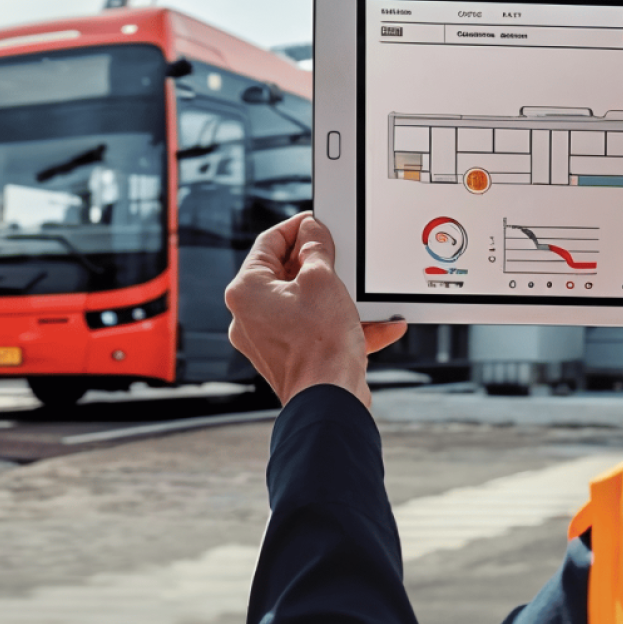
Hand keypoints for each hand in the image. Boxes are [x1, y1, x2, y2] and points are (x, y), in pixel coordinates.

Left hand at [226, 213, 406, 407]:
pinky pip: (314, 332)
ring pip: (304, 305)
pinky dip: (341, 326)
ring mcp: (267, 341)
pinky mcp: (288, 360)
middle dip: (321, 264)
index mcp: (245, 291)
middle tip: (343, 255)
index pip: (268, 243)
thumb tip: (312, 232)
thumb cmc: (320, 346)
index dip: (297, 227)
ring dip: (337, 297)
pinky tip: (377, 325)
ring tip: (364, 293)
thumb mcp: (324, 280)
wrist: (330, 401)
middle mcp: (248, 317)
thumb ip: (316, 248)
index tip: (317, 222)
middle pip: (285, 274)